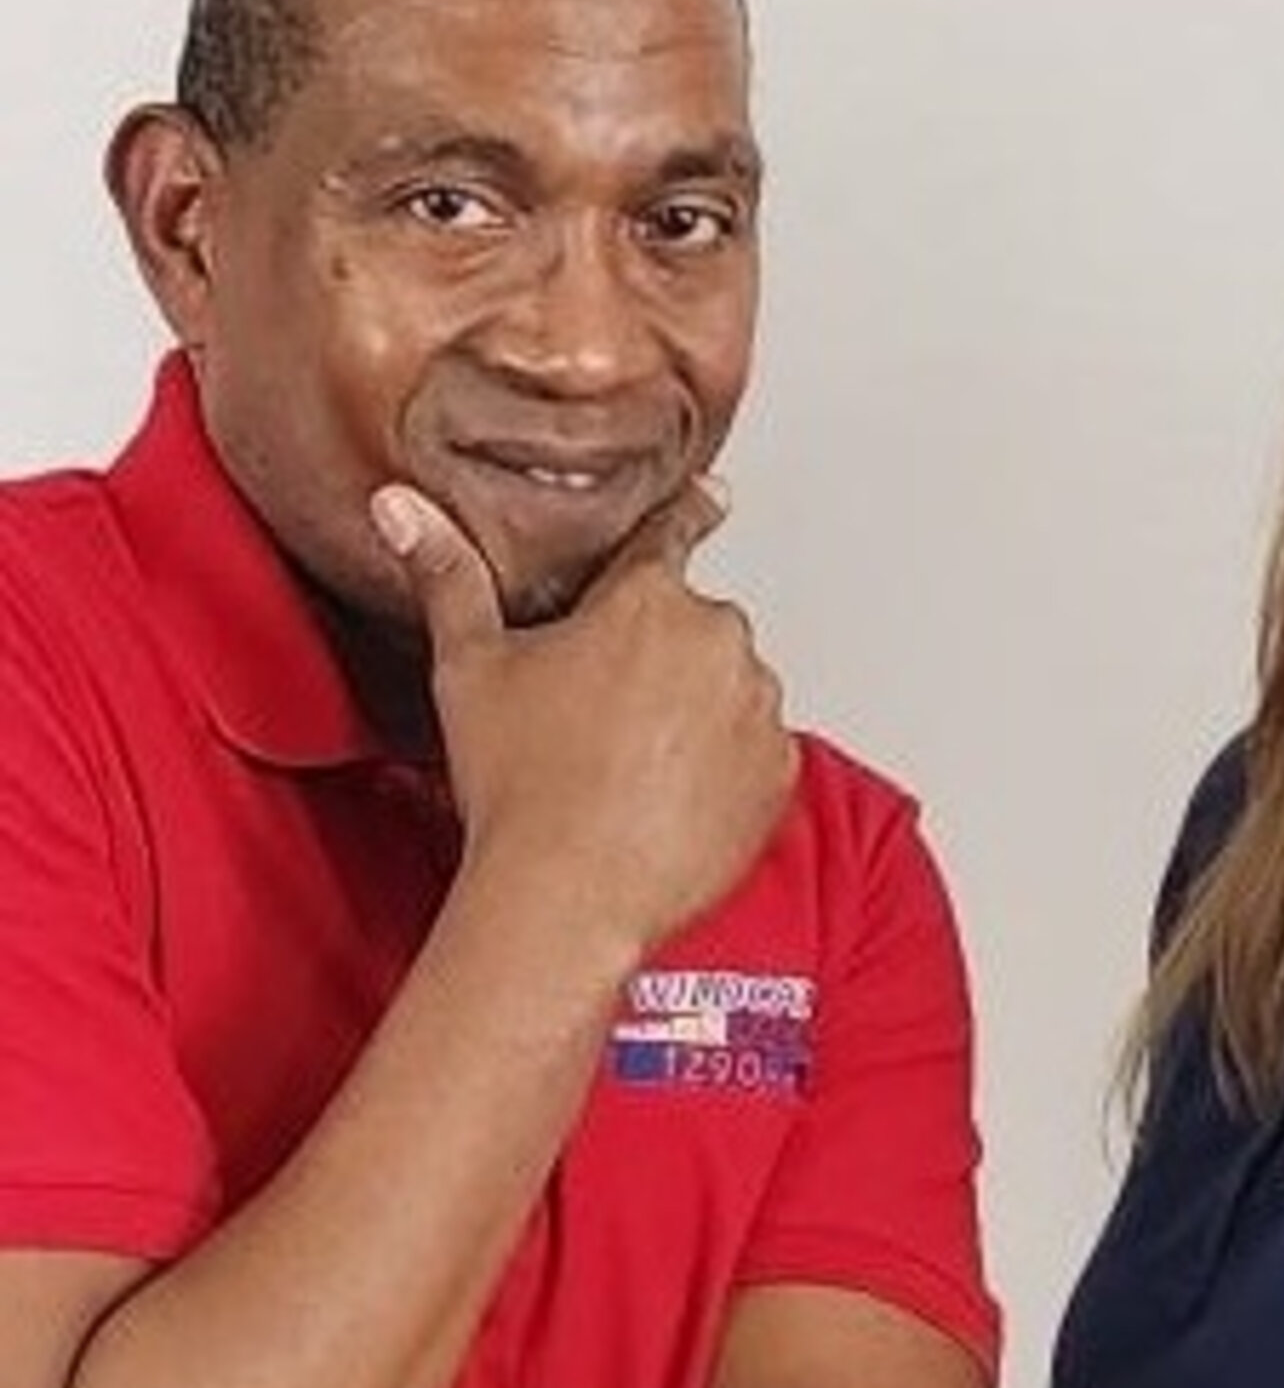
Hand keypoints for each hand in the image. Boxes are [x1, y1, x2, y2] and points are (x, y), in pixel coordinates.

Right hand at [374, 478, 795, 958]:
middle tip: (601, 716)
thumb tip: (400, 506)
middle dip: (659, 657)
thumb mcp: (469, 667)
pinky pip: (756, 751)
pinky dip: (724, 767)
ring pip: (730, 689)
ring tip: (628, 765)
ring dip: (696, 712)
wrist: (570, 892)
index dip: (690, 513)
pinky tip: (667, 796)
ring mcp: (758, 705)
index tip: (714, 495)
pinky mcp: (780, 770)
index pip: (673, 534)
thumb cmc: (518, 783)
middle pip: (694, 629)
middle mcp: (719, 639)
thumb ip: (447, 576)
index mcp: (648, 599)